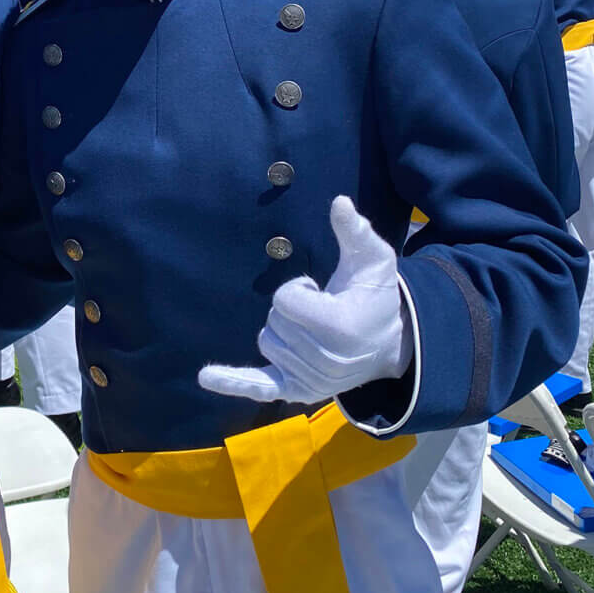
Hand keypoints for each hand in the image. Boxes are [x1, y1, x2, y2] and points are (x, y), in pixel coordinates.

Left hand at [198, 196, 411, 403]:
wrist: (388, 345)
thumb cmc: (374, 296)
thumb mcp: (373, 260)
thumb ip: (355, 231)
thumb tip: (338, 202)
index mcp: (337, 326)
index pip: (284, 300)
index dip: (298, 289)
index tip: (320, 292)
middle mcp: (323, 359)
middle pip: (273, 322)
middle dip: (291, 311)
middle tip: (319, 312)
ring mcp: (309, 379)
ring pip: (267, 343)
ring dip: (282, 331)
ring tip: (313, 330)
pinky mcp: (297, 391)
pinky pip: (258, 386)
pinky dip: (232, 382)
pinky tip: (205, 376)